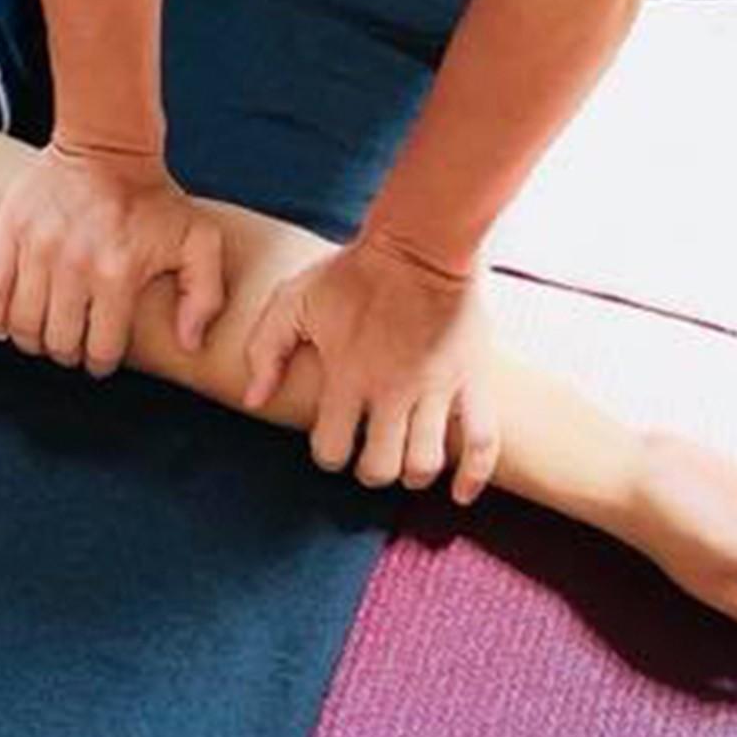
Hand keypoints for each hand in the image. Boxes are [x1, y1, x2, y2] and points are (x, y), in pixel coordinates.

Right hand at [0, 141, 225, 375]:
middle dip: (67, 353)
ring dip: (33, 339)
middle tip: (72, 345)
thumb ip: (205, 296)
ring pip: (23, 323)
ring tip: (45, 334)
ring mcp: (37, 247)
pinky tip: (8, 323)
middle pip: (58, 342)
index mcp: (118, 273)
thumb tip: (189, 343)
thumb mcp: (199, 241)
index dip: (101, 363)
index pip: (100, 349)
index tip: (100, 357)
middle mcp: (74, 265)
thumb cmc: (155, 199)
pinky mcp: (10, 230)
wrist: (108, 143)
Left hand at [244, 237, 500, 500]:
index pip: (331, 450)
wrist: (420, 243)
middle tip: (368, 455)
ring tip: (403, 460)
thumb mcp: (294, 299)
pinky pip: (483, 443)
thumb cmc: (352, 272)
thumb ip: (265, 348)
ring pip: (426, 463)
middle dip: (369, 470)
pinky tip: (458, 494)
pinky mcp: (472, 381)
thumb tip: (254, 400)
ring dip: (411, 473)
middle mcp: (393, 392)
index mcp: (348, 376)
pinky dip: (474, 478)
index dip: (326, 453)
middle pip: (381, 467)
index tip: (331, 440)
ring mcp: (436, 390)